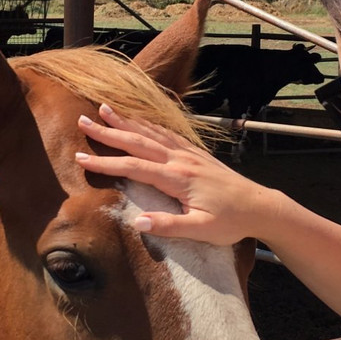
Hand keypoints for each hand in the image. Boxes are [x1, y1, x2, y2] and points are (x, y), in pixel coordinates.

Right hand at [75, 103, 270, 245]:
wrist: (260, 206)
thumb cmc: (231, 222)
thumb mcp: (201, 230)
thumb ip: (169, 226)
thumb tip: (136, 222)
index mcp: (177, 179)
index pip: (133, 167)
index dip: (105, 163)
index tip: (80, 157)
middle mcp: (180, 160)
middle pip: (138, 141)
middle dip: (109, 131)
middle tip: (83, 121)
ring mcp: (188, 154)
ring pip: (151, 132)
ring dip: (126, 121)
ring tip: (105, 109)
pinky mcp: (195, 153)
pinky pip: (166, 133)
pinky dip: (148, 124)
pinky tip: (139, 120)